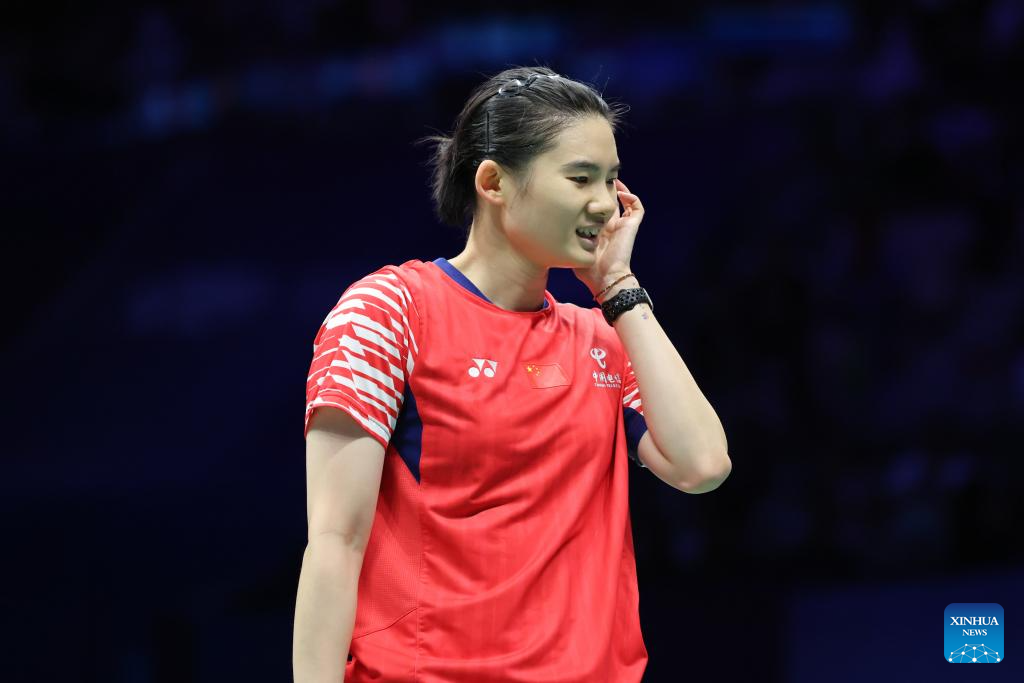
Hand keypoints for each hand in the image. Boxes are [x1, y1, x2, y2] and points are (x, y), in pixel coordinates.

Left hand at [572, 178, 644, 297]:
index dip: (592, 198)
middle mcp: (611, 226)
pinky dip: (632, 198)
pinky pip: (637, 208)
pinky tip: (621, 192)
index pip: (596, 209)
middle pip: (611, 201)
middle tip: (596, 177)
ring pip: (625, 201)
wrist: (605, 278)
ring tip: (611, 179)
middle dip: (605, 189)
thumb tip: (550, 225)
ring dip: (620, 189)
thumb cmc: (588, 269)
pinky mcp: (631, 227)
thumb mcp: (572, 249)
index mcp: (598, 230)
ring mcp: (622, 225)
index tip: (582, 187)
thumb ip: (564, 238)